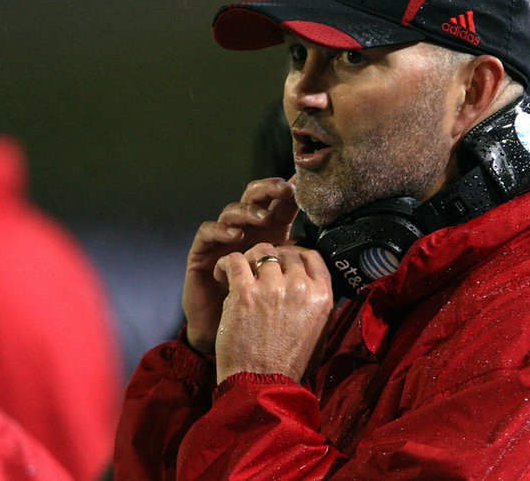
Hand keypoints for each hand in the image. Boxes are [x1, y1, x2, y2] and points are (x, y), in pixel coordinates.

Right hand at [183, 178, 298, 355]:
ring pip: (233, 211)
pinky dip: (221, 229)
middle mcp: (246, 233)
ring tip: (263, 218)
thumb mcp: (288, 286)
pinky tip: (235, 236)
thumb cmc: (264, 317)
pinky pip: (207, 231)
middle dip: (270, 190)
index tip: (304, 182)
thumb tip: (327, 242)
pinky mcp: (202, 253)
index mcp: (270, 236)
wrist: (236, 348)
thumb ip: (303, 261)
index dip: (290, 191)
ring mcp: (223, 241)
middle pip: (255, 198)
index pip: (280, 205)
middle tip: (284, 190)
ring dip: (249, 210)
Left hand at [213, 243, 332, 383]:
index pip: (310, 256)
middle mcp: (300, 287)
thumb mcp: (320, 333)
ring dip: (249, 258)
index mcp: (322, 296)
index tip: (283, 261)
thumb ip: (318, 305)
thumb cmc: (289, 366)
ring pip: (260, 251)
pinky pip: (234, 260)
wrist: (263, 386)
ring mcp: (272, 288)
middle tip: (257, 270)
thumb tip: (313, 286)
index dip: (295, 253)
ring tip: (239, 271)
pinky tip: (221, 273)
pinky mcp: (244, 292)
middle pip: (285, 252)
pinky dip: (225, 263)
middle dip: (271, 257)